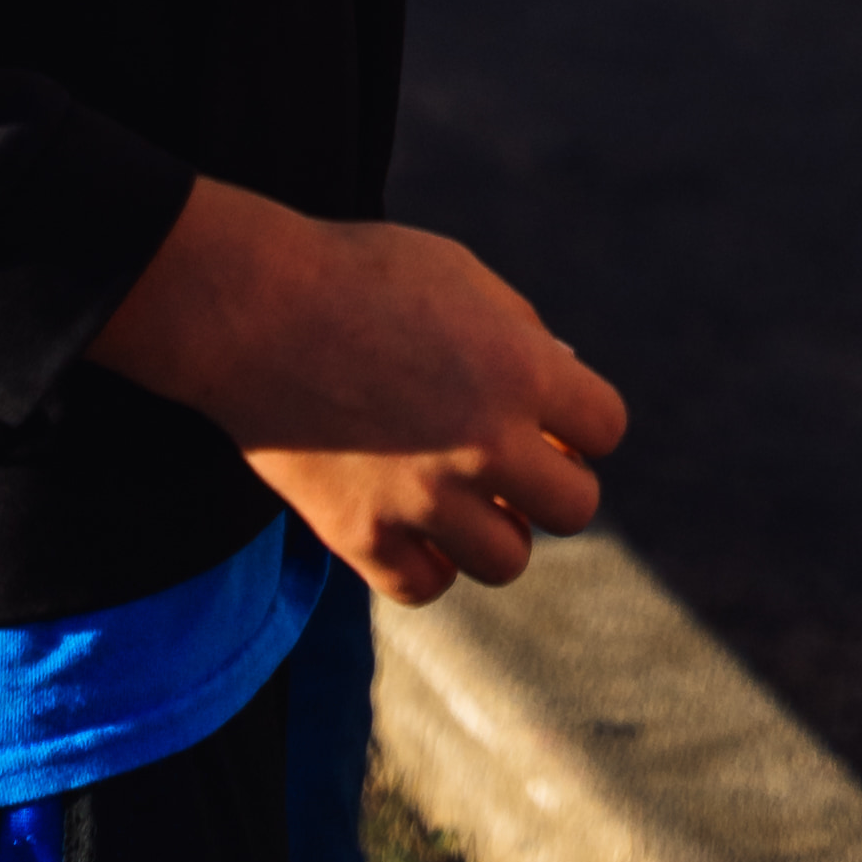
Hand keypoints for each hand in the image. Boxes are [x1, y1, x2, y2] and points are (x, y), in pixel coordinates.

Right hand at [95, 183, 624, 612]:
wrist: (255, 310)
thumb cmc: (361, 275)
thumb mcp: (463, 278)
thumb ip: (521, 337)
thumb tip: (564, 384)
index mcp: (520, 370)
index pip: (606, 427)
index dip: (583, 420)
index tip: (554, 417)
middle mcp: (483, 444)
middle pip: (574, 508)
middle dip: (552, 484)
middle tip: (516, 464)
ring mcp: (423, 500)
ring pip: (507, 561)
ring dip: (496, 530)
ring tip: (463, 496)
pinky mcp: (362, 539)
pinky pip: (426, 586)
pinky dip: (428, 563)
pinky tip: (414, 526)